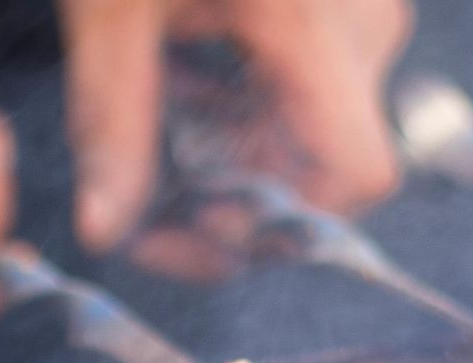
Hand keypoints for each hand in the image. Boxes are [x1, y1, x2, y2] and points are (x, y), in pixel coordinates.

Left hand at [59, 0, 413, 252]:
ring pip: (314, 126)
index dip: (284, 220)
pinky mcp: (344, 2)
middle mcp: (364, 27)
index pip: (357, 174)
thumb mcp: (115, 9)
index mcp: (316, 28)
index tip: (198, 222)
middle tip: (147, 192)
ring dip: (233, 144)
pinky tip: (184, 65)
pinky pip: (314, 81)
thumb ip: (112, 120)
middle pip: (324, 162)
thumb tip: (108, 229)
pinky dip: (247, 97)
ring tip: (155, 103)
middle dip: (234, 191)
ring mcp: (363, 12)